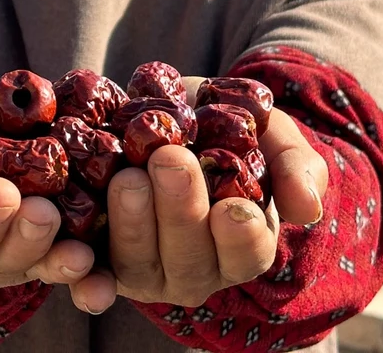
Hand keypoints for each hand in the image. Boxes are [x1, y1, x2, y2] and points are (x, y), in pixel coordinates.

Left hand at [68, 106, 327, 313]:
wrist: (174, 108)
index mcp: (240, 243)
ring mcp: (142, 264)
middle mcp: (192, 266)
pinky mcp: (97, 252)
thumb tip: (307, 205)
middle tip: (171, 161)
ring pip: (137, 265)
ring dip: (133, 226)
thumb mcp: (271, 132)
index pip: (245, 251)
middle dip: (180, 214)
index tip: (234, 207)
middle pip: (188, 260)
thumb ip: (295, 164)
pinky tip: (75, 259)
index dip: (239, 235)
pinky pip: (88, 272)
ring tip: (129, 176)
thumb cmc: (230, 124)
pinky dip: (81, 274)